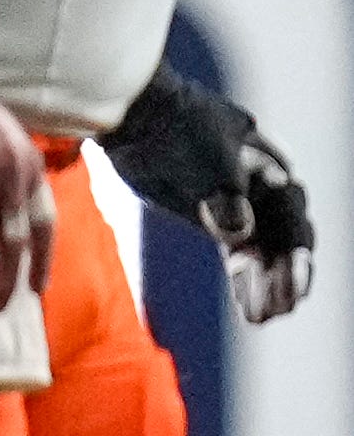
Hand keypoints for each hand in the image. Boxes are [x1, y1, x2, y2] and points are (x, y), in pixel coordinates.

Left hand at [104, 69, 312, 324]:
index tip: (294, 287)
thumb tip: (239, 235)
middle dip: (285, 276)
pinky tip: (252, 313)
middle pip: (284, 242)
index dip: (296, 257)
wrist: (139, 118)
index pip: (293, 222)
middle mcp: (266, 193)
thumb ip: (225, 197)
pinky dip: (245, 282)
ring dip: (267, 285)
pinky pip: (239, 257)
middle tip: (282, 309)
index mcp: (275, 173)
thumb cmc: (180, 129)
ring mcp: (241, 208)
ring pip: (264, 255)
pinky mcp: (214, 220)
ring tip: (266, 317)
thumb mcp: (209, 158)